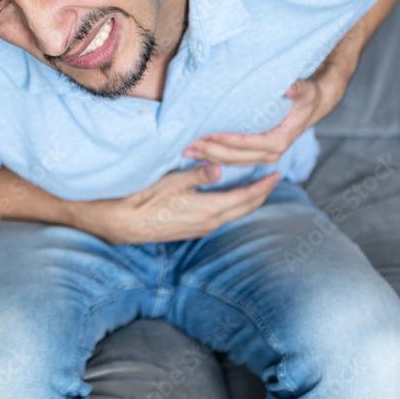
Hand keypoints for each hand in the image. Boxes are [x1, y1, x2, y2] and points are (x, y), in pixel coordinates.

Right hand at [74, 164, 280, 243]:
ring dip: (248, 201)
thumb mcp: (170, 182)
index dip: (263, 186)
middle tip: (274, 178)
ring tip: (257, 186)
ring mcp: (201, 229)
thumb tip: (219, 168)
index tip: (277, 173)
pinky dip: (233, 206)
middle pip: (245, 208)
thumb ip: (197, 175)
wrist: (122, 223)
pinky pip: (221, 217)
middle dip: (262, 194)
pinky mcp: (192, 230)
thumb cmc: (143, 199)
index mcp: (209, 209)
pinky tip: (230, 197)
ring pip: (234, 214)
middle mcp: (209, 223)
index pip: (246, 197)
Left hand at [182, 78, 324, 166]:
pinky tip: (198, 152)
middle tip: (188, 143)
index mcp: (279, 140)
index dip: (227, 140)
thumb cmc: (306, 97)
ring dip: (208, 157)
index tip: (207, 135)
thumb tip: (290, 88)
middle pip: (235, 156)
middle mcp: (272, 152)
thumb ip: (297, 89)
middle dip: (211, 151)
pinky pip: (233, 159)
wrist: (313, 105)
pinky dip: (215, 157)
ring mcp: (264, 156)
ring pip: (232, 161)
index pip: (247, 143)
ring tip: (186, 150)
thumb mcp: (305, 90)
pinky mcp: (257, 154)